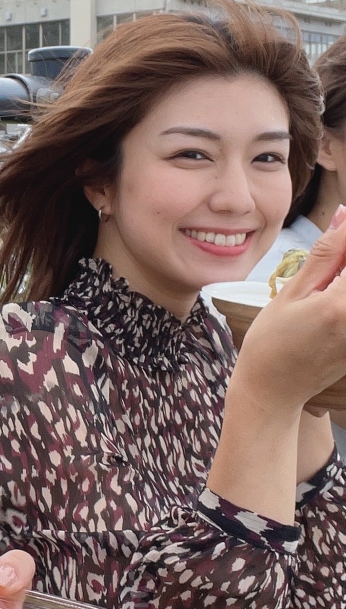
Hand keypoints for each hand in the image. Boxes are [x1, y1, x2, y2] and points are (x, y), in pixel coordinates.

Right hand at [235, 205, 345, 414]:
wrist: (272, 393)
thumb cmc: (271, 343)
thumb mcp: (290, 293)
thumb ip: (325, 255)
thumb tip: (344, 215)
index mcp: (340, 305)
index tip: (339, 228)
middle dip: (344, 260)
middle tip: (325, 270)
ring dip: (344, 274)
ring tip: (327, 281)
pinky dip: (342, 292)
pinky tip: (330, 295)